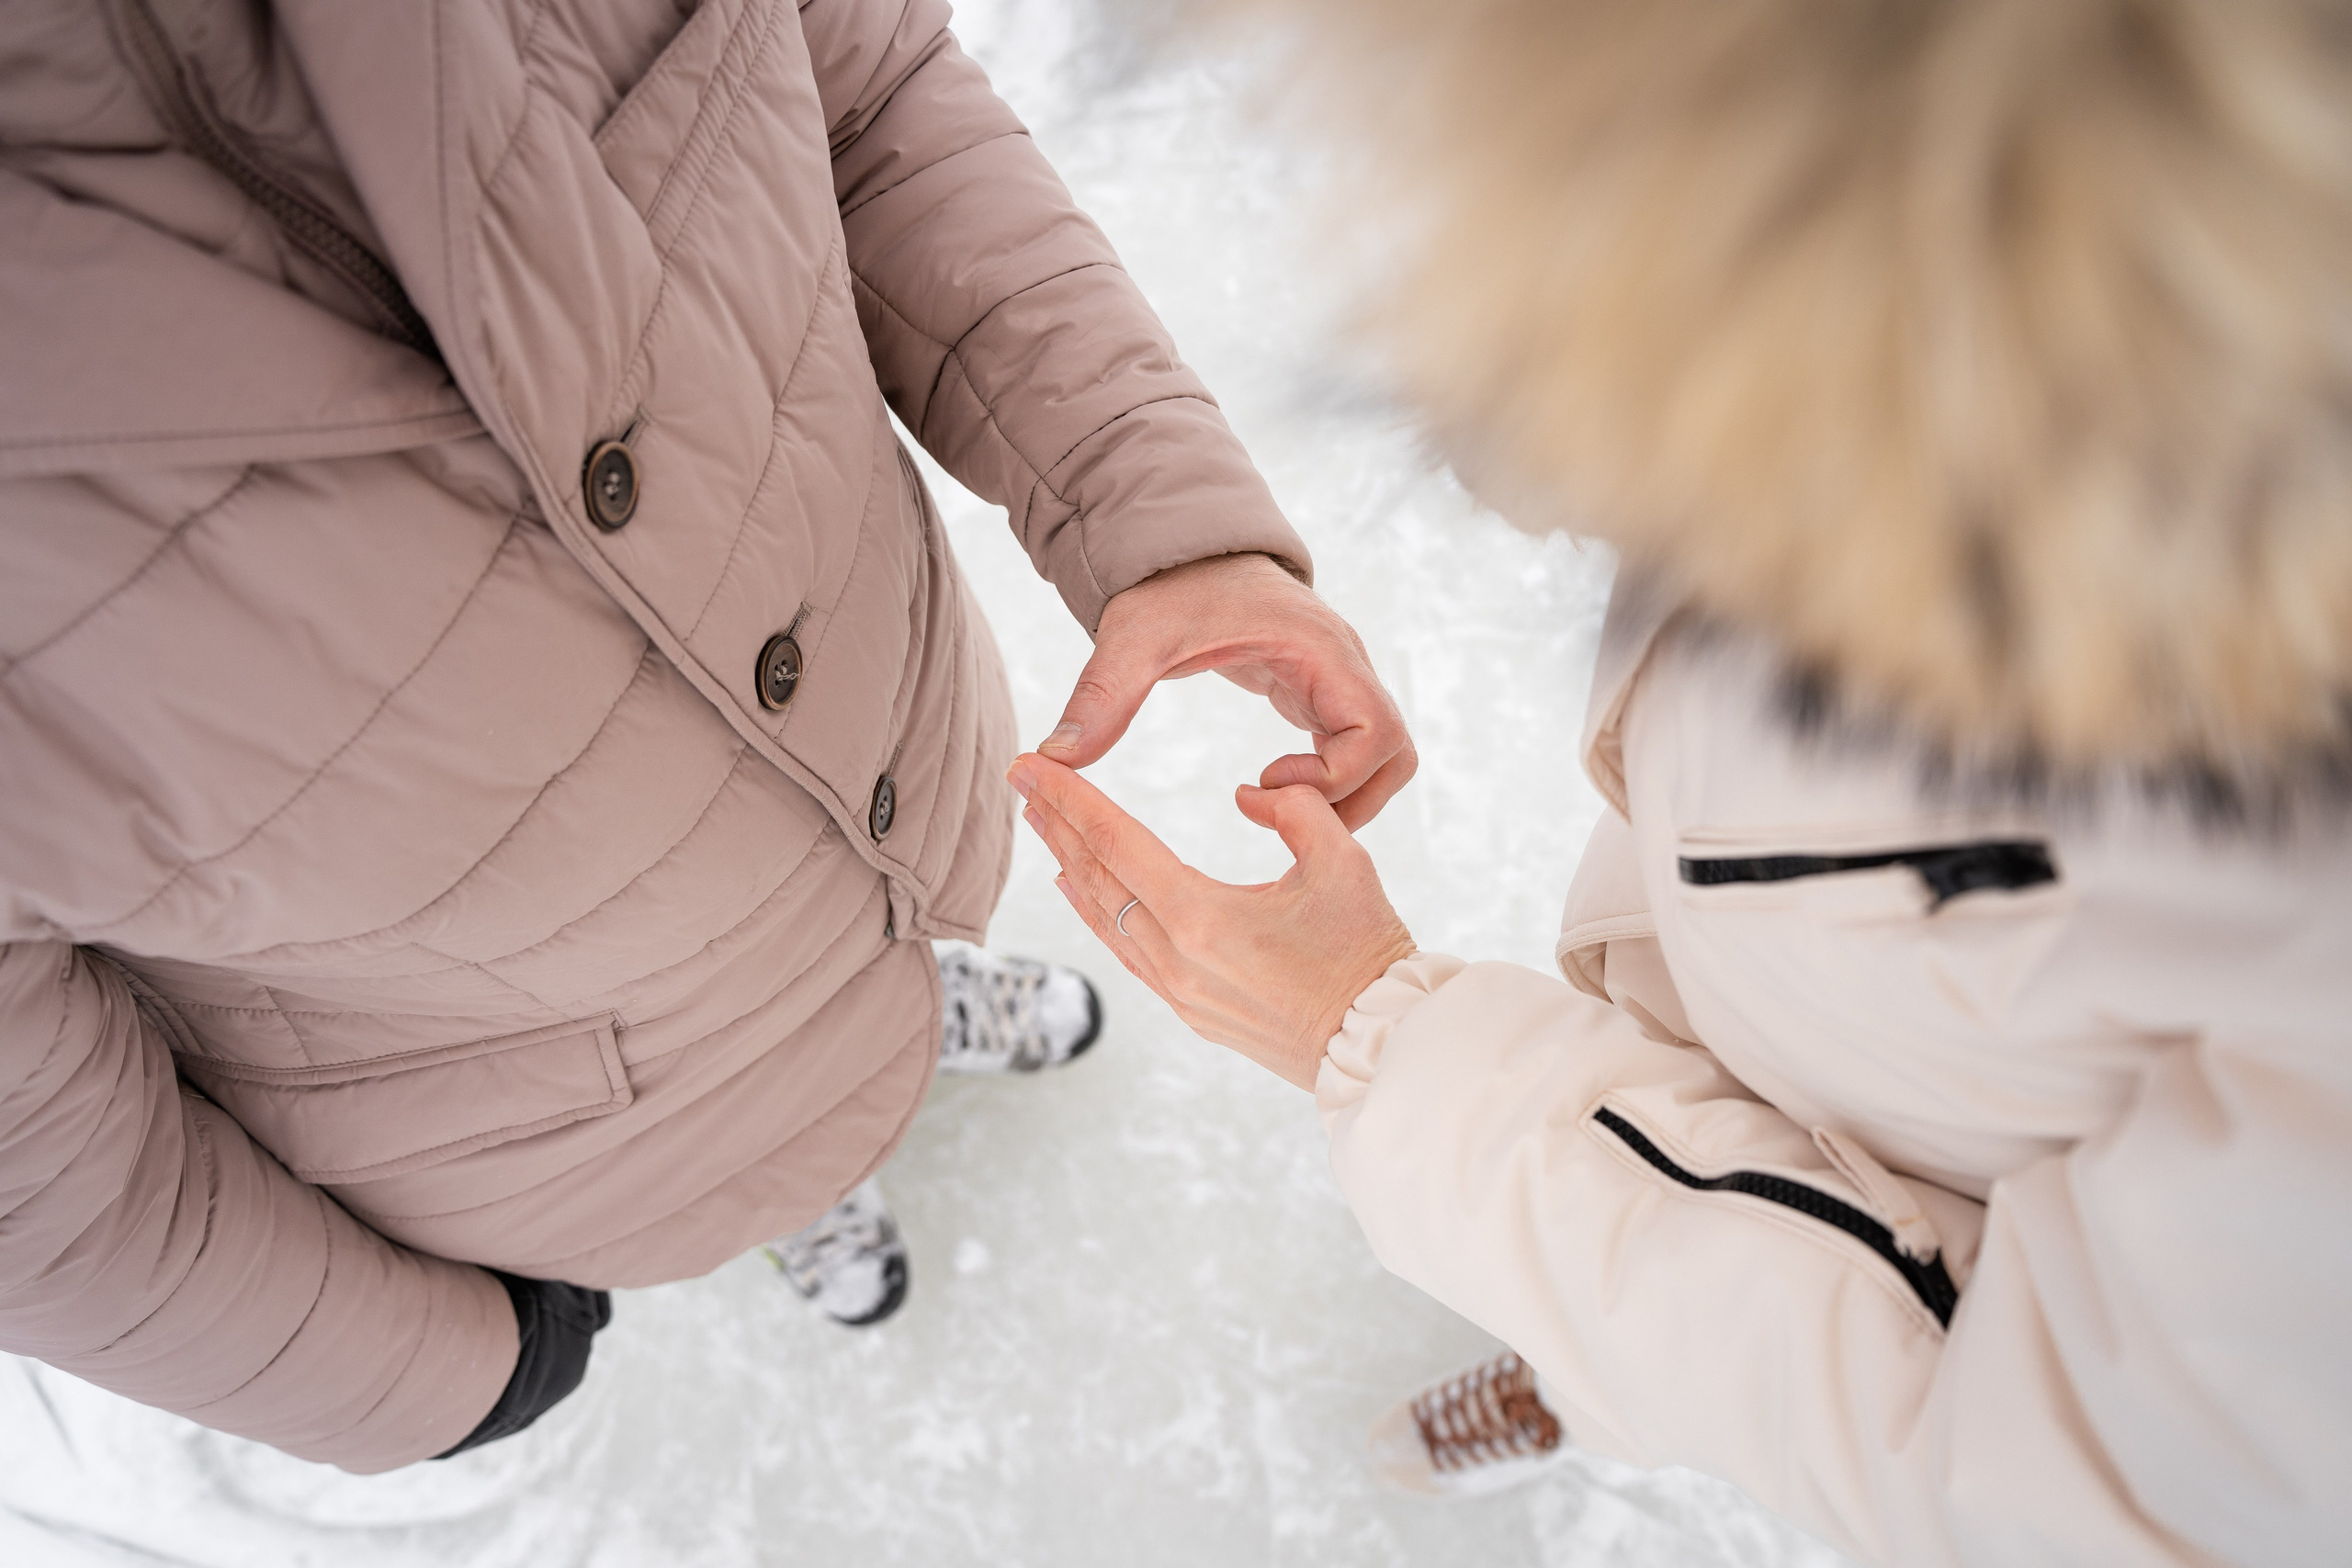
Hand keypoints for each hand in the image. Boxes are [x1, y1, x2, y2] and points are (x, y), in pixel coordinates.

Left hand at [1008, 753, 1415, 1088]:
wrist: (1380, 1043)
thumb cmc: (1366, 950)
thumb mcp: (1342, 858)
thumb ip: (1293, 808)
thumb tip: (1249, 795)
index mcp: (1202, 918)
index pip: (1116, 842)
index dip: (1069, 799)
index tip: (1030, 768)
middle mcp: (1177, 959)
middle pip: (1097, 880)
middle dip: (1058, 826)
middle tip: (1023, 784)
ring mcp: (1181, 992)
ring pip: (1106, 921)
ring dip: (1072, 870)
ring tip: (1046, 830)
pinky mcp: (1193, 1013)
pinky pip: (1128, 955)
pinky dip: (1100, 916)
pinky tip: (1085, 896)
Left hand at [1038, 554, 1415, 830]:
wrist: (1184, 547)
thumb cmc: (1167, 586)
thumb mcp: (1134, 637)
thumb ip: (1103, 695)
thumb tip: (1055, 757)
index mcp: (1320, 650)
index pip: (1377, 731)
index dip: (1332, 777)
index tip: (1262, 785)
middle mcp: (1344, 665)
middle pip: (1396, 752)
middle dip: (1351, 801)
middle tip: (1281, 820)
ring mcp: (1338, 679)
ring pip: (1386, 755)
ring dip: (1345, 798)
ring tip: (1276, 813)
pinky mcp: (1321, 692)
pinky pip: (1355, 748)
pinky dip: (1329, 780)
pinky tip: (1272, 791)